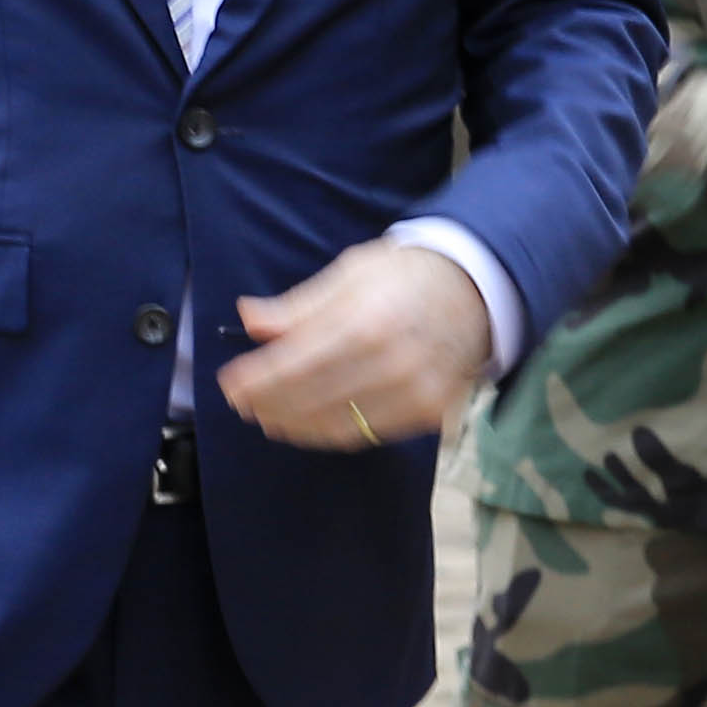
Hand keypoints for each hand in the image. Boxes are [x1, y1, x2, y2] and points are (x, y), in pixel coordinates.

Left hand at [214, 239, 492, 451]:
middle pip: (311, 399)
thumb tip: (248, 321)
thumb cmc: (406, 275)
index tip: (229, 384)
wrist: (477, 289)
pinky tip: (307, 423)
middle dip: (269, 404)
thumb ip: (298, 306)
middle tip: (242, 404)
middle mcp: (391, 362)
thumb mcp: (351, 273)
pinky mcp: (427, 413)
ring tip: (267, 417)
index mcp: (366, 320)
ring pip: (337, 424)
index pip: (296, 362)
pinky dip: (330, 432)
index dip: (258, 379)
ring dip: (294, 425)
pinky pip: (367, 433)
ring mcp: (413, 392)